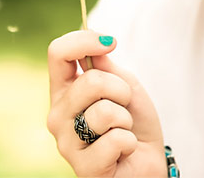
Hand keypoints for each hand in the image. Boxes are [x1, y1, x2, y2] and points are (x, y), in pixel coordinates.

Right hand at [47, 30, 166, 177]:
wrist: (146, 158)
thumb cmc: (133, 120)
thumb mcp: (124, 84)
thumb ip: (106, 66)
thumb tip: (95, 37)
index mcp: (65, 89)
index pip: (57, 53)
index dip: (83, 41)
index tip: (110, 42)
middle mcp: (58, 114)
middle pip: (89, 81)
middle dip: (120, 89)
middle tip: (124, 105)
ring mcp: (66, 142)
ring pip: (103, 111)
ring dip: (126, 118)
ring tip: (123, 129)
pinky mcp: (83, 167)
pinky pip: (115, 140)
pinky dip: (129, 142)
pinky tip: (122, 152)